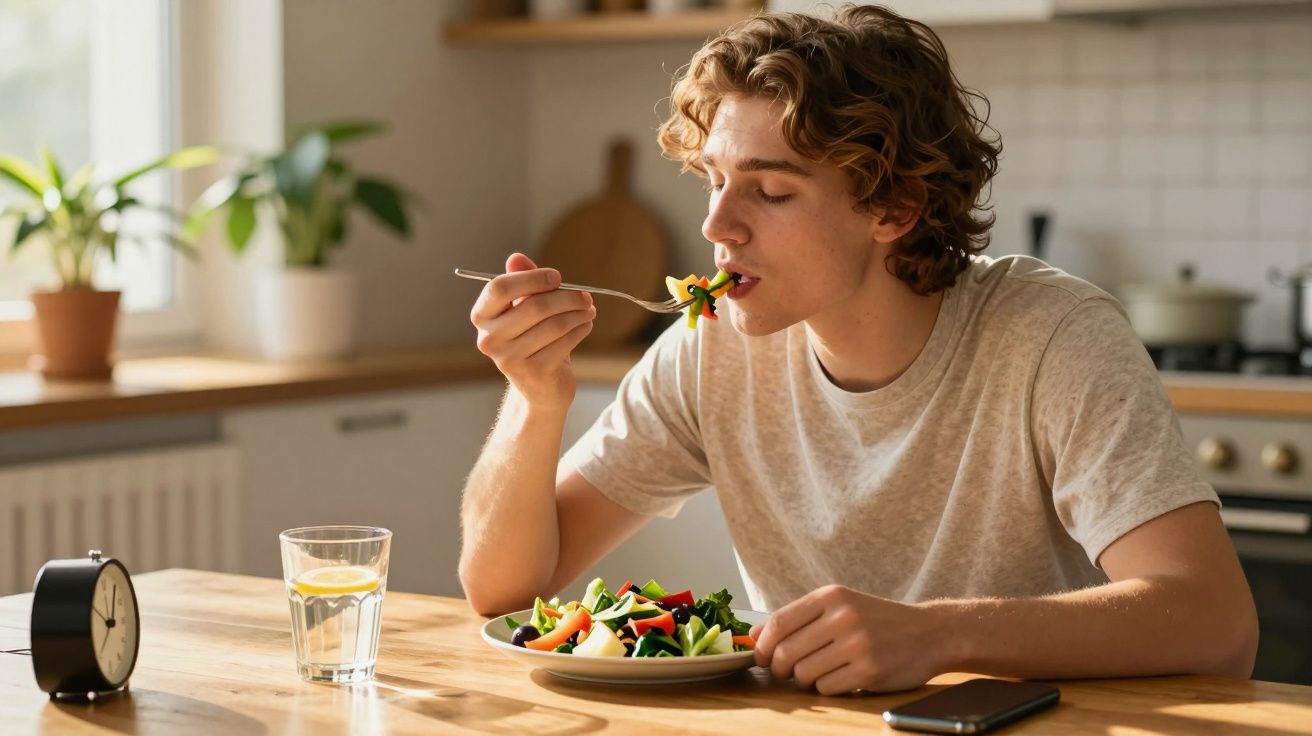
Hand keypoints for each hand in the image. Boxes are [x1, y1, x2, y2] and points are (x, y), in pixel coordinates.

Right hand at [470, 253, 594, 411]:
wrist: (540, 385)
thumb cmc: (531, 338)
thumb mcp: (525, 307)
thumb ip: (522, 282)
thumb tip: (516, 258)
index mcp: (482, 316)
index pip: (499, 288)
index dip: (531, 278)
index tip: (557, 277)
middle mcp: (489, 339)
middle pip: (534, 306)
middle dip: (566, 297)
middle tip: (585, 296)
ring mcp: (509, 359)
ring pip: (553, 325)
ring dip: (578, 314)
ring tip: (588, 310)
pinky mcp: (533, 373)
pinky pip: (564, 342)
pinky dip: (580, 330)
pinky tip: (585, 325)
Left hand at [752, 584, 948, 693]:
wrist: (930, 633)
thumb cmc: (878, 621)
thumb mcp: (839, 607)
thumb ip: (798, 618)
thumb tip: (753, 635)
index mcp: (831, 596)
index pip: (778, 623)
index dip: (763, 645)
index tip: (763, 657)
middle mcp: (842, 617)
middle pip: (786, 652)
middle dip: (779, 669)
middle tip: (786, 673)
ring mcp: (857, 644)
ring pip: (803, 673)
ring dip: (803, 680)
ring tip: (818, 674)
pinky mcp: (869, 671)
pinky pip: (826, 688)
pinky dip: (826, 689)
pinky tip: (838, 679)